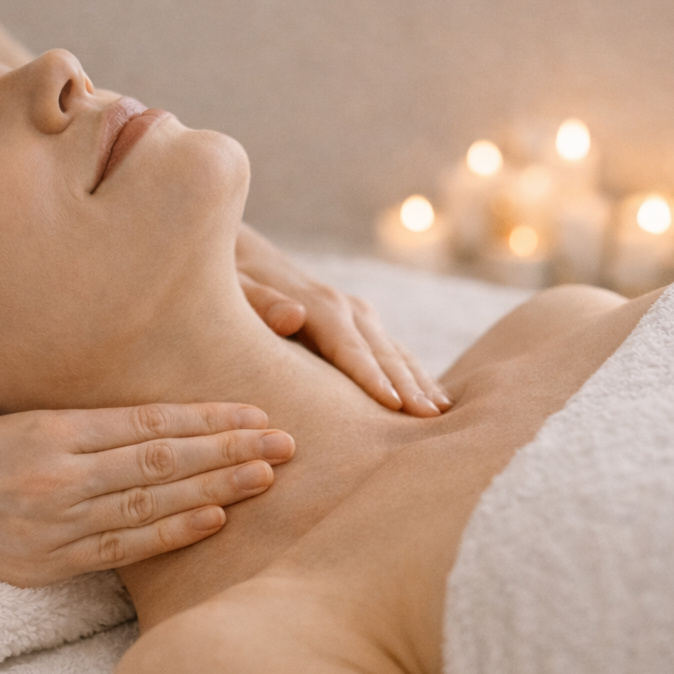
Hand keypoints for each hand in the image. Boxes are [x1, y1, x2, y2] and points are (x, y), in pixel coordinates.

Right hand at [0, 402, 295, 586]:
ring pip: (149, 504)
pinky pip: (120, 549)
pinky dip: (171, 534)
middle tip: (287, 440)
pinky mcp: (43, 564)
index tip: (257, 411)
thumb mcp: (27, 416)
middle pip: (161, 461)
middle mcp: (57, 475)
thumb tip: (167, 421)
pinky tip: (215, 519)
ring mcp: (51, 524)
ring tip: (267, 476)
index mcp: (54, 429)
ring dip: (215, 489)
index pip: (149, 423)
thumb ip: (91, 423)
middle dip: (231, 450)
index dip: (209, 420)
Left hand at [234, 223, 451, 416]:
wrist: (242, 253)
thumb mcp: (234, 289)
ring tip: (443, 414)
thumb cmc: (231, 281)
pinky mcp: (358, 323)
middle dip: (408, 384)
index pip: (349, 346)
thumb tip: (293, 316)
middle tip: (431, 419)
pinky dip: (414, 373)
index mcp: (317, 305)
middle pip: (382, 351)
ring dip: (420, 379)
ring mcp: (355, 314)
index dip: (371, 375)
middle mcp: (344, 307)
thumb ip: (259, 303)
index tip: (394, 404)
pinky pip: (392, 352)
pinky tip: (433, 398)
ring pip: (395, 351)